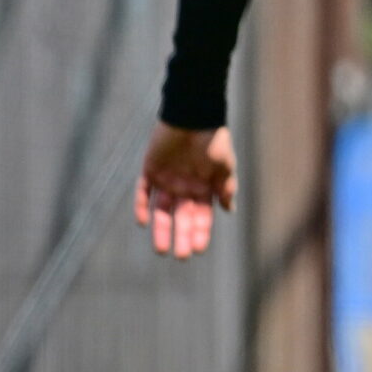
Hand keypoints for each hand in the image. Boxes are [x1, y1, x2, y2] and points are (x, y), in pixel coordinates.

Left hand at [136, 124, 236, 259]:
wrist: (192, 116)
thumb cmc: (213, 140)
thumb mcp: (225, 166)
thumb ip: (226, 188)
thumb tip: (229, 211)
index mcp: (204, 188)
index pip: (201, 216)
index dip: (200, 232)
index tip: (199, 249)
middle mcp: (184, 187)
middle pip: (181, 217)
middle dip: (181, 236)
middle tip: (180, 256)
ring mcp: (166, 180)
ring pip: (161, 210)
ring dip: (161, 229)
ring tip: (161, 249)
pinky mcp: (149, 170)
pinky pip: (142, 192)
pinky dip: (142, 206)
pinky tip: (144, 222)